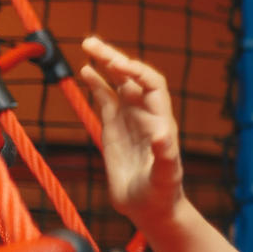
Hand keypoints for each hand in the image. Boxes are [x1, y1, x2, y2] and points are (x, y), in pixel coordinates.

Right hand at [80, 36, 185, 227]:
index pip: (152, 84)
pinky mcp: (115, 129)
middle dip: (114, 58)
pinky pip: (106, 99)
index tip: (117, 64)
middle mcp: (146, 115)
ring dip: (105, 64)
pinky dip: (96, 84)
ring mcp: (129, 120)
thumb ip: (165, 155)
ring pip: (118, 84)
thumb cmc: (163, 194)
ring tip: (88, 46)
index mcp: (161, 121)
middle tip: (90, 42)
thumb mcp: (166, 176)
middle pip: (132, 77)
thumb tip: (162, 134)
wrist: (151, 209)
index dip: (137, 71)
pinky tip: (86, 71)